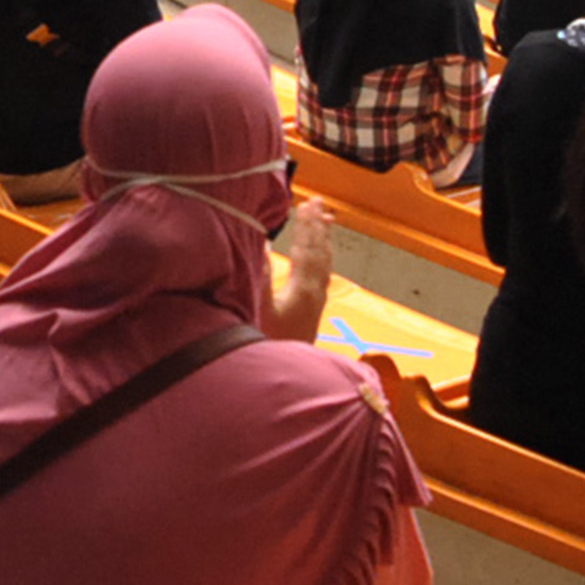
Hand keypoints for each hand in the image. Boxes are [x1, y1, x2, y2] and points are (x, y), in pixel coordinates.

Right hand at [266, 199, 335, 348]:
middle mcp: (315, 295)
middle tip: (320, 204)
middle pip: (321, 253)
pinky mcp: (313, 314)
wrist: (285, 381)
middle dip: (319, 227)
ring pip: (325, 265)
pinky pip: (323, 277)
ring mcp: (316, 304)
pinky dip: (322, 259)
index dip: (307, 225)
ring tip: (326, 222)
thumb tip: (263, 247)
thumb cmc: (267, 348)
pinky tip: (320, 260)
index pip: (308, 249)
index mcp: (303, 290)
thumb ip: (261, 278)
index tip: (308, 204)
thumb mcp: (258, 312)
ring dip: (324, 241)